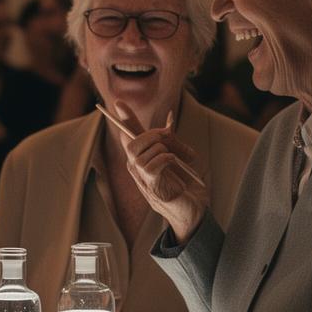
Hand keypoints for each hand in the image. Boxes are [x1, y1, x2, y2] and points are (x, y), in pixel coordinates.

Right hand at [116, 102, 207, 245]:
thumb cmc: (185, 185)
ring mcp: (141, 178)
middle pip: (132, 141)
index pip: (128, 135)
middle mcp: (135, 168)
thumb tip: (168, 119)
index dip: (125, 119)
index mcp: (140, 158)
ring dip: (164, 149)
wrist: (193, 210)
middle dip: (152, 134)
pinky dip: (167, 158)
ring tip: (178, 159)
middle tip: (169, 136)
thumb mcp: (179, 156)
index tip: (119, 102)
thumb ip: (170, 140)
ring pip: (142, 151)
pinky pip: (153, 164)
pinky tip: (175, 164)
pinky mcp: (151, 186)